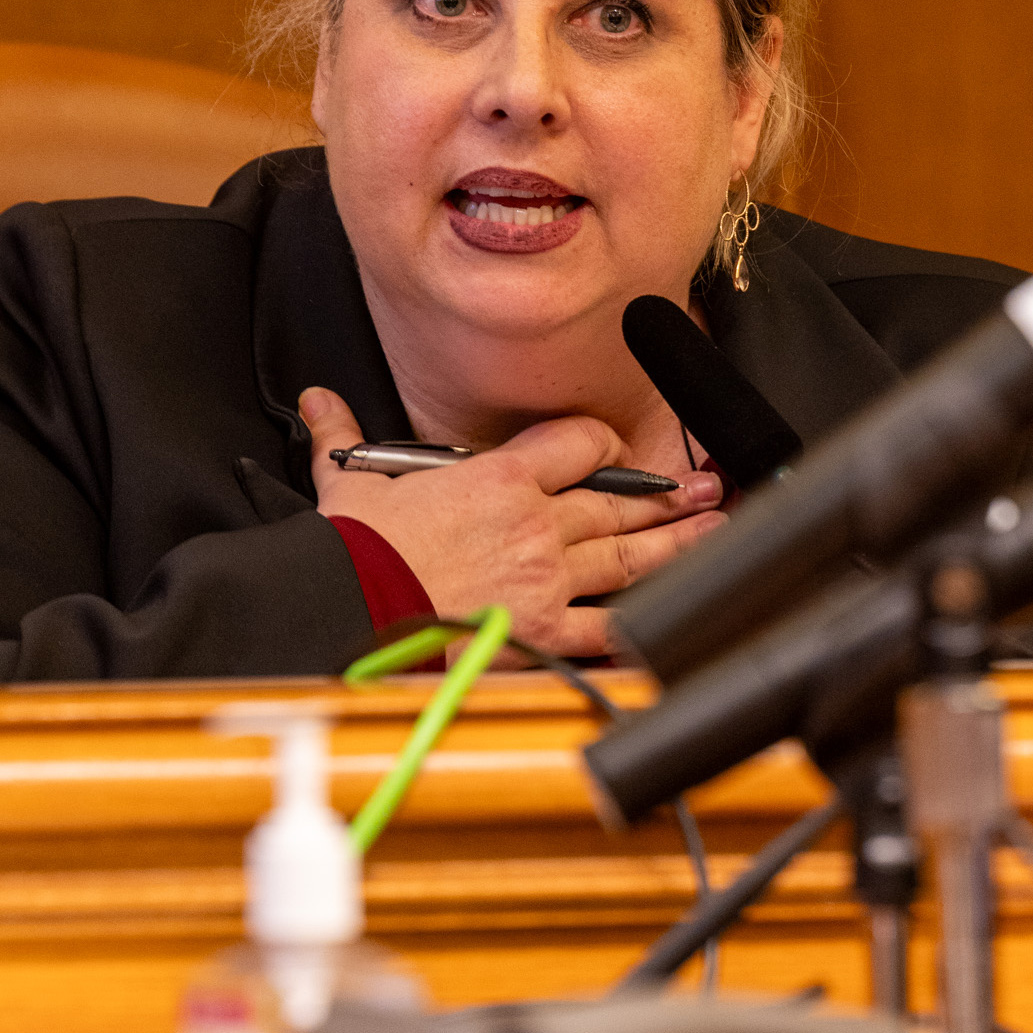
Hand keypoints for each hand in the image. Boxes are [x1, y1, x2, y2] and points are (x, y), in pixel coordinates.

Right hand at [302, 387, 723, 657]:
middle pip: (617, 499)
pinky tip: (669, 615)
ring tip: (713, 531)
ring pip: (628, 555)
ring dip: (676, 543)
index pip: (576, 444)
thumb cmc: (354, 552)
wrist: (348, 610)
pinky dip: (637, 623)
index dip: (603, 442)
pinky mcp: (541, 630)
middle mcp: (534, 523)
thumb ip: (345, 439)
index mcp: (498, 478)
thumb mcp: (350, 483)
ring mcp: (545, 579)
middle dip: (666, 493)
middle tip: (705, 488)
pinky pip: (602, 627)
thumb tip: (320, 403)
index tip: (618, 449)